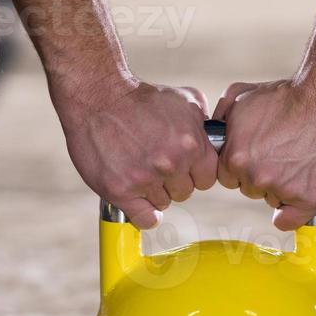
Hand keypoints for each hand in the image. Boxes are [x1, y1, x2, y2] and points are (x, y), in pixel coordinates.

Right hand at [56, 79, 218, 229]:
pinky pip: (145, 219)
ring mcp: (145, 178)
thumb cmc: (140, 98)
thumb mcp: (184, 100)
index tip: (181, 165)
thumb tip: (216, 140)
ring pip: (163, 204)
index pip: (207, 178)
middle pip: (185, 192)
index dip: (194, 172)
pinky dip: (143, 213)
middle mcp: (171, 163)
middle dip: (173, 180)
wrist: (98, 97)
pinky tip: (136, 197)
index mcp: (191, 144)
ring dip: (153, 192)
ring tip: (138, 168)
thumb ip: (204, 125)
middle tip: (154, 162)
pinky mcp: (120, 190)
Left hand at [213, 79, 315, 230]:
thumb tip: (212, 133)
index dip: (245, 163)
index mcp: (235, 157)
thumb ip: (221, 117)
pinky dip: (294, 211)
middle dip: (263, 174)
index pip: (228, 176)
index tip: (261, 152)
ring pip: (272, 200)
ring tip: (301, 160)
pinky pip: (289, 220)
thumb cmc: (288, 95)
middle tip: (284, 152)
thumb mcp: (241, 95)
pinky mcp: (309, 199)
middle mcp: (255, 176)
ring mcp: (283, 189)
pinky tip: (302, 193)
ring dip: (282, 187)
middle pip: (250, 188)